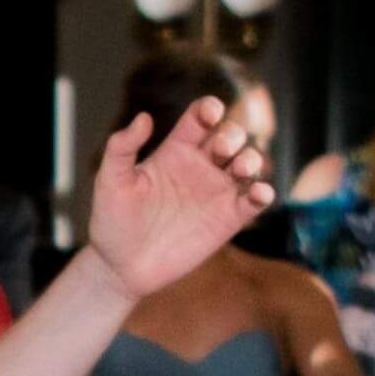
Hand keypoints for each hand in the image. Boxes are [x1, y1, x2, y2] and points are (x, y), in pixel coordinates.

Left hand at [79, 99, 270, 306]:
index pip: (200, 118)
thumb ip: (122, 148)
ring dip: (252, 159)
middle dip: (232, 135)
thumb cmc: (112, 220)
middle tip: (220, 150)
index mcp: (175, 149)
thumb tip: (144, 117)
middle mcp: (200, 166)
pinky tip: (258, 193)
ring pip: (248, 164)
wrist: (122, 266)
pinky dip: (263, 193)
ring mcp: (216, 192)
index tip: (210, 114)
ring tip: (240, 169)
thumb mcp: (110, 181)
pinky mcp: (228, 219)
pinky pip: (254, 201)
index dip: (210, 108)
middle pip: (230, 136)